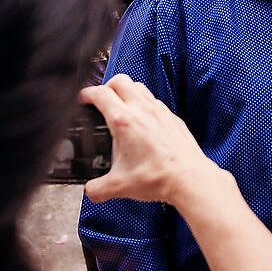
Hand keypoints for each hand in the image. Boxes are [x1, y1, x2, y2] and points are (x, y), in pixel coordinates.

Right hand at [79, 74, 218, 205]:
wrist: (189, 179)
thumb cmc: (159, 177)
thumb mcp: (119, 186)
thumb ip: (97, 189)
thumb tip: (90, 191)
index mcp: (124, 121)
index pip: (100, 93)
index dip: (86, 94)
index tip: (82, 99)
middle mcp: (142, 110)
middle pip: (120, 80)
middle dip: (106, 86)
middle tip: (101, 100)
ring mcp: (159, 111)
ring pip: (138, 86)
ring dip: (126, 91)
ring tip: (120, 107)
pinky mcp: (172, 117)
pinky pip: (154, 101)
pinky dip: (143, 104)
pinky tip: (142, 122)